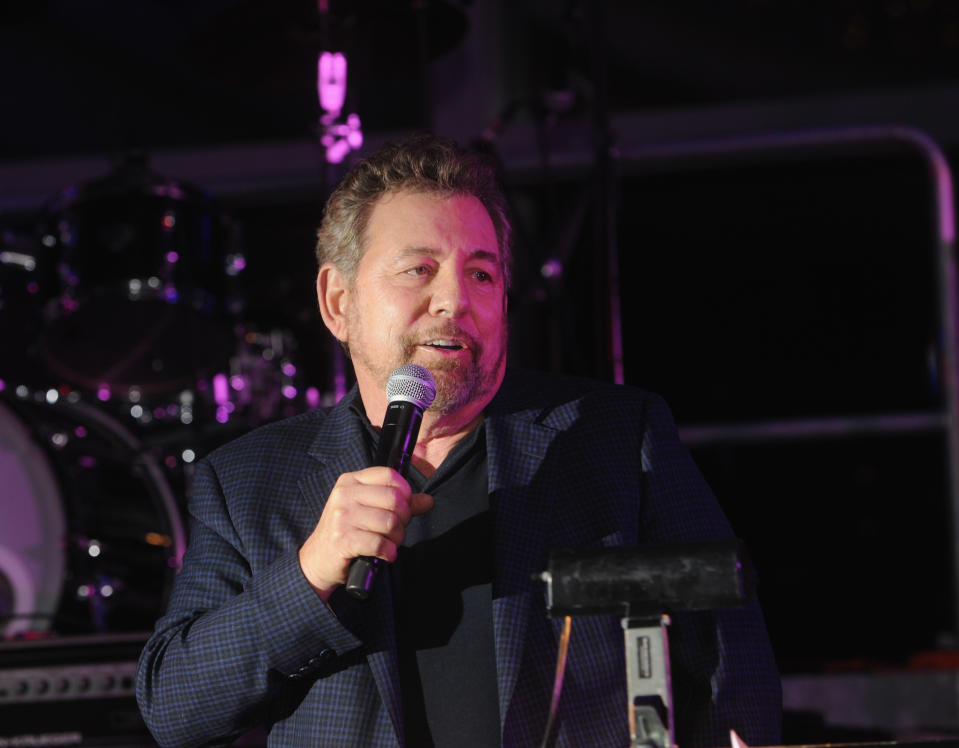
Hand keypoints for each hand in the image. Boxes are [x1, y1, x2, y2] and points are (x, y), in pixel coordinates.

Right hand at [297, 466, 433, 601]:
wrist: (317, 560)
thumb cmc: (346, 532)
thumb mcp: (368, 510)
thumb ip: (399, 503)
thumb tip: (428, 501)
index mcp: (351, 481)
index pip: (389, 475)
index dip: (405, 492)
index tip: (403, 508)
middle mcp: (345, 495)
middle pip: (394, 499)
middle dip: (404, 518)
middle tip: (396, 530)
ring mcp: (342, 517)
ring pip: (390, 522)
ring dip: (397, 538)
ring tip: (389, 543)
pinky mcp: (342, 539)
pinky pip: (380, 543)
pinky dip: (388, 552)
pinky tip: (384, 554)